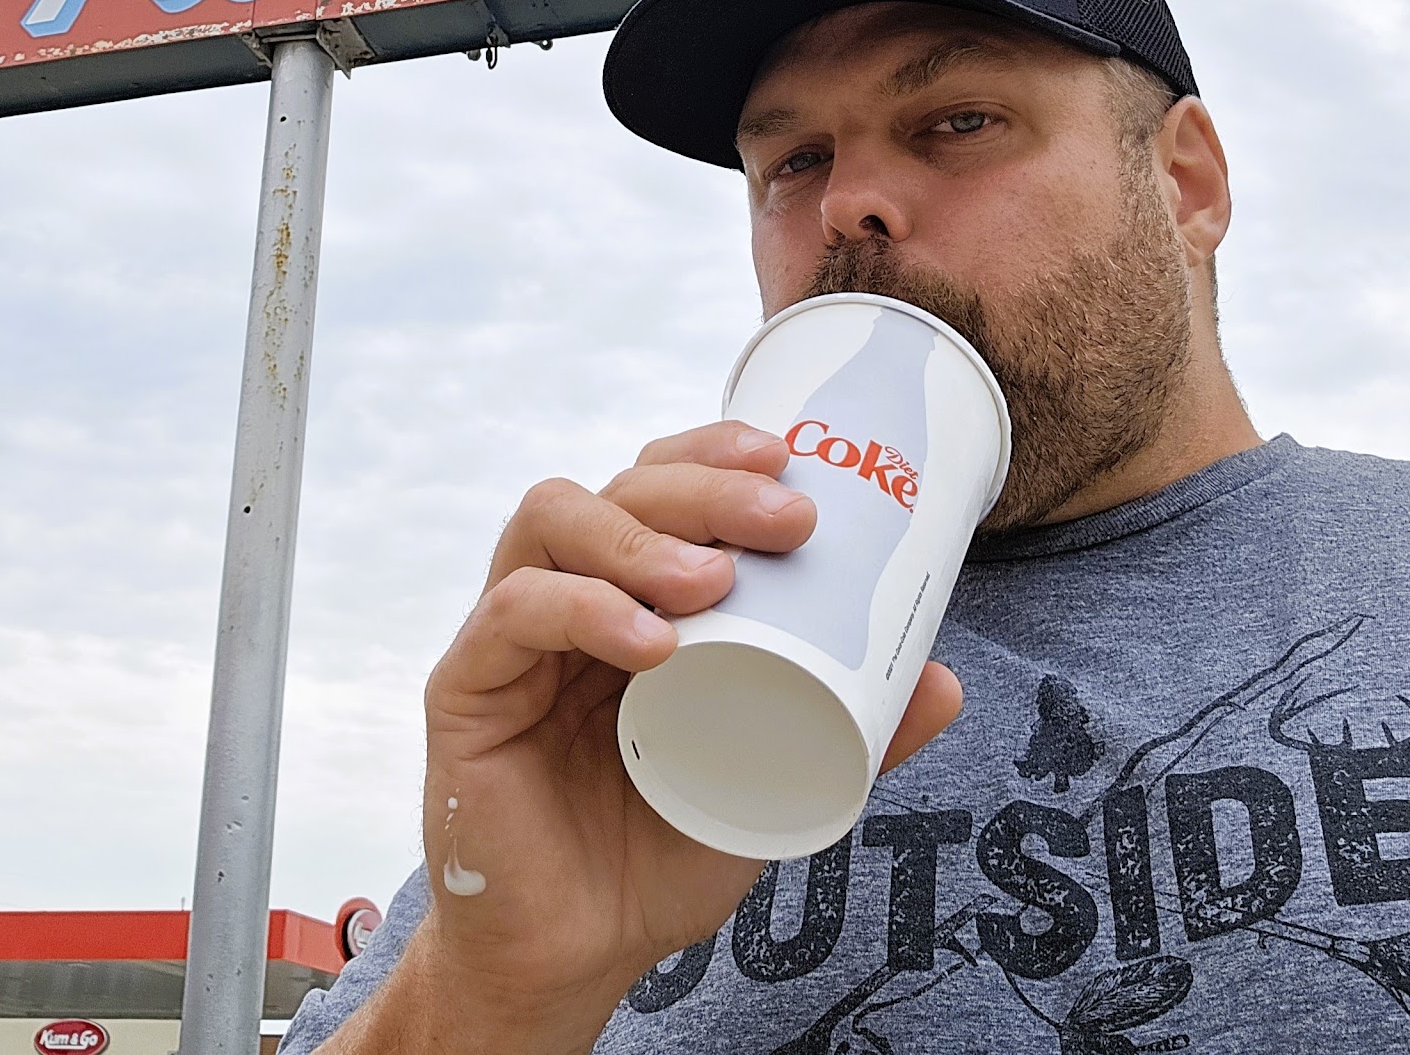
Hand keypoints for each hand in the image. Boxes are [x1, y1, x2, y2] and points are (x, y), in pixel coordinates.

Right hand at [343, 421, 962, 1054]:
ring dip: (641, 535)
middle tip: (784, 520)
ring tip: (714, 583)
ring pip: (554, 518)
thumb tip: (944, 679)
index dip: (713, 451)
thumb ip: (850, 732)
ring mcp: (512, 635)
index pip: (656, 480)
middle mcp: (566, 592)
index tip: (787, 459)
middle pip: (616, 484)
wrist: (576, 958)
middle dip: (703, 485)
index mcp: (628, 593)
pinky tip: (647, 643)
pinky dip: (583, 607)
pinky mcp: (465, 686)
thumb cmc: (658, 852)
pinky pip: (511, 612)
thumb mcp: (770, 782)